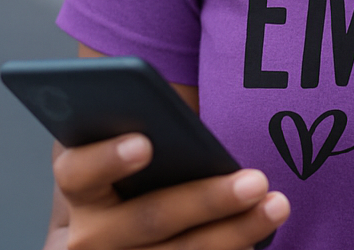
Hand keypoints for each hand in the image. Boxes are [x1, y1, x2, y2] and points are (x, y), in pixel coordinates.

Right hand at [51, 132, 289, 248]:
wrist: (121, 227)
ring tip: (276, 206)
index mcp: (78, 186)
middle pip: (148, 219)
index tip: (145, 143)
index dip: (106, 158)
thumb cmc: (140, 167)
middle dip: (206, 200)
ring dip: (233, 233)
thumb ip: (144, 127)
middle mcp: (84, 239)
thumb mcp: (132, 143)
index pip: (77, 171)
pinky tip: (260, 238)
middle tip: (257, 180)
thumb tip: (175, 116)